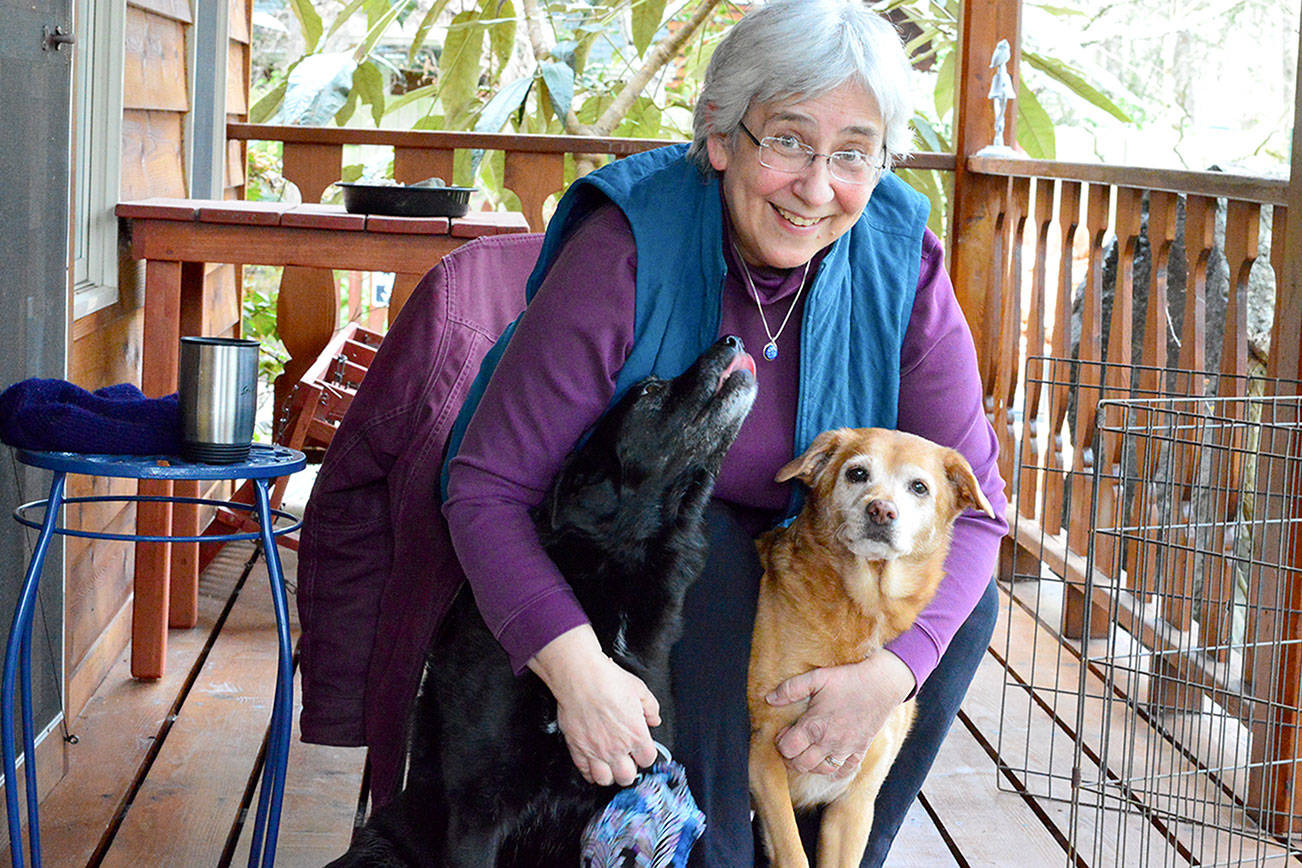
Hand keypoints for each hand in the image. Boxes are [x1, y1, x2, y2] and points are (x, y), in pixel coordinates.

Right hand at [528, 624, 660, 786]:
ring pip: (606, 780)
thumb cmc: (608, 680)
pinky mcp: (577, 749)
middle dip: (629, 771)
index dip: (645, 756)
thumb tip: (653, 718)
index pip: (648, 759)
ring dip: (609, 776)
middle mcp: (617, 747)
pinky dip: (589, 772)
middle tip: (626, 761)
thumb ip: (650, 708)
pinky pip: (584, 772)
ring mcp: (596, 751)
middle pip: (627, 777)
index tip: (641, 751)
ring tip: (609, 766)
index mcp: (636, 734)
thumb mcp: (640, 689)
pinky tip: (592, 766)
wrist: (581, 678)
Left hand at [766, 649, 915, 779]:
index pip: (787, 749)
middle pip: (800, 765)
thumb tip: (768, 699)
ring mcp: (845, 749)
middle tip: (792, 745)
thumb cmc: (847, 679)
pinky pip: (844, 772)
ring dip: (810, 765)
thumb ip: (790, 689)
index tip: (784, 733)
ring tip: (808, 751)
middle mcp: (828, 743)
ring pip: (820, 771)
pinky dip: (834, 770)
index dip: (780, 743)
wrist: (882, 684)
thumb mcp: (816, 677)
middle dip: (791, 757)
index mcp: (814, 726)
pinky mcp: (860, 751)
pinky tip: (829, 759)